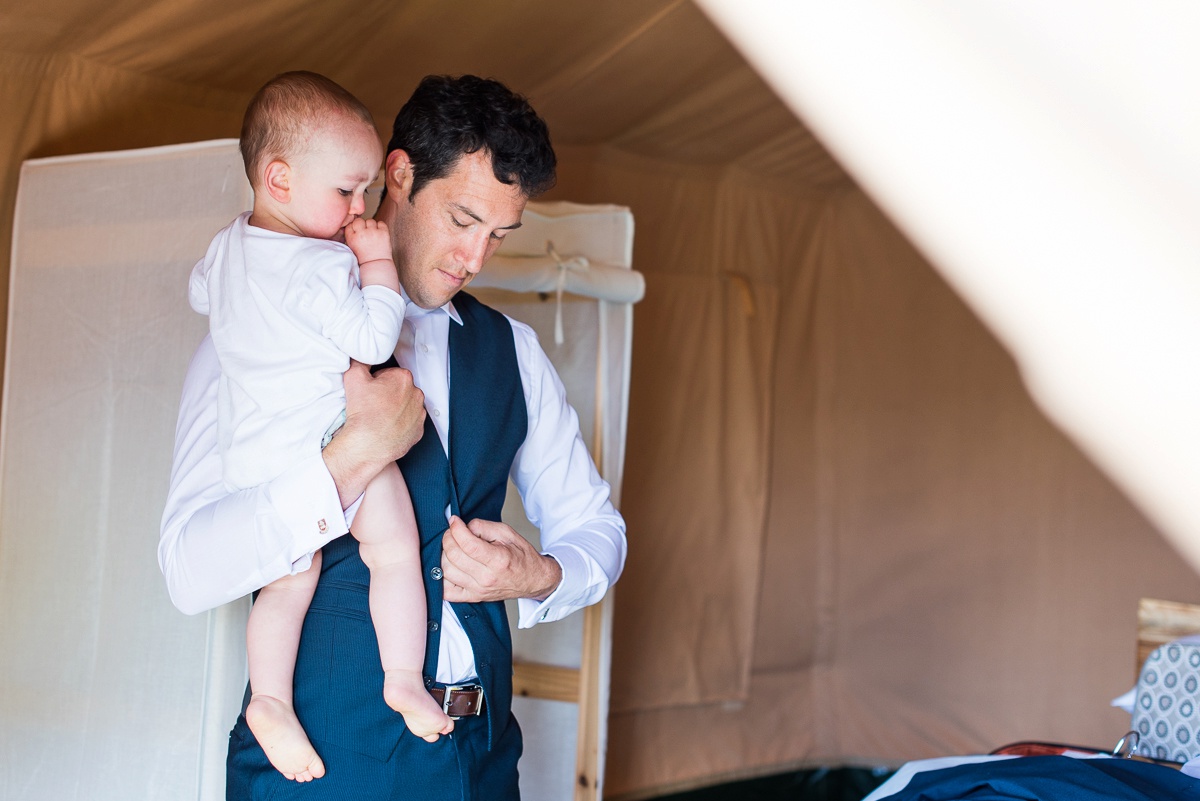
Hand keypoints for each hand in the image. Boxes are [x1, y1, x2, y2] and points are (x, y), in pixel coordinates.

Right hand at [323, 361, 424, 508]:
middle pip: (401, 389)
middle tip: (374, 404)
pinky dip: (401, 424)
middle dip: (389, 394)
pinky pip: (410, 423)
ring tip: (380, 417)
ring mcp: (419, 414)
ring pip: (407, 406)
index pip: (391, 374)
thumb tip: (361, 354)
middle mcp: (416, 394)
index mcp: (403, 378)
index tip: (371, 391)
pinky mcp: (419, 431)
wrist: (368, 444)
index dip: (378, 382)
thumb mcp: (353, 378)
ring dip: (396, 409)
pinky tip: (388, 427)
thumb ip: (359, 361)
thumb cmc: (363, 414)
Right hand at [343, 217, 392, 263]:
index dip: (354, 227)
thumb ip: (351, 235)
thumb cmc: (364, 256)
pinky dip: (380, 227)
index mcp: (352, 238)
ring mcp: (373, 232)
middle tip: (365, 233)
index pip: (350, 225)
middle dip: (362, 225)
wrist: (377, 264)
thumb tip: (353, 223)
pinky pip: (381, 223)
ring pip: (370, 220)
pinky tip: (379, 234)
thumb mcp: (352, 247)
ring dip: (371, 226)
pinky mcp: (383, 233)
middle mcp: (362, 234)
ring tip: (373, 235)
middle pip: (359, 220)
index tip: (358, 232)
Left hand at [440, 516, 562, 603]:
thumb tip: (464, 527)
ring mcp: (478, 590)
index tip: (454, 521)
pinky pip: (446, 592)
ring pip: (446, 572)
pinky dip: (441, 578)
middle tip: (452, 532)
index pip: (467, 544)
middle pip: (453, 556)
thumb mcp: (508, 533)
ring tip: (452, 547)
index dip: (456, 529)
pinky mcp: (473, 598)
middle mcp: (486, 578)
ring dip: (444, 555)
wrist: (533, 580)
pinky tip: (448, 566)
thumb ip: (484, 527)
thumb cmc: (522, 557)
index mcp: (498, 560)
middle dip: (448, 538)